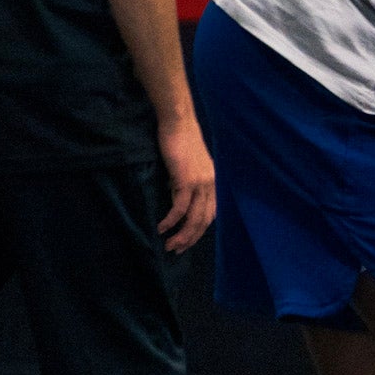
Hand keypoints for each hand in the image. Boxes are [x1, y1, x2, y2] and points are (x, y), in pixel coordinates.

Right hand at [156, 116, 215, 252]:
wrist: (179, 124)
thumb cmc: (181, 142)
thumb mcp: (190, 166)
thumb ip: (189, 183)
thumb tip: (178, 200)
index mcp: (213, 183)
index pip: (210, 214)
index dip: (199, 231)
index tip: (186, 241)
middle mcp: (211, 185)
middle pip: (203, 221)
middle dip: (190, 239)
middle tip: (176, 250)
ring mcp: (200, 184)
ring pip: (193, 218)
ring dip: (181, 235)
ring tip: (169, 245)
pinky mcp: (187, 180)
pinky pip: (179, 208)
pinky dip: (171, 221)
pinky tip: (161, 228)